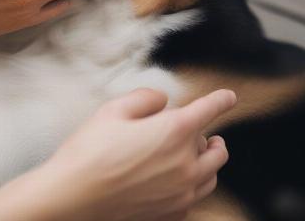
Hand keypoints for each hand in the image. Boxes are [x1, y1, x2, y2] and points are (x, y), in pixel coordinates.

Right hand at [29, 88, 235, 220]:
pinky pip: (195, 198)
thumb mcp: (113, 109)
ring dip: (206, 161)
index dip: (221, 100)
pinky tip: (174, 181)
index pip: (208, 110)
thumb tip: (162, 102)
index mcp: (174, 132)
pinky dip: (193, 185)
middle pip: (216, 148)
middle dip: (208, 135)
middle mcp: (186, 165)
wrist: (74, 198)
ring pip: (211, 176)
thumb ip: (144, 98)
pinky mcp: (172, 214)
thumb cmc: (90, 150)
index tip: (229, 97)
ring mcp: (182, 194)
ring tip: (193, 154)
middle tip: (190, 130)